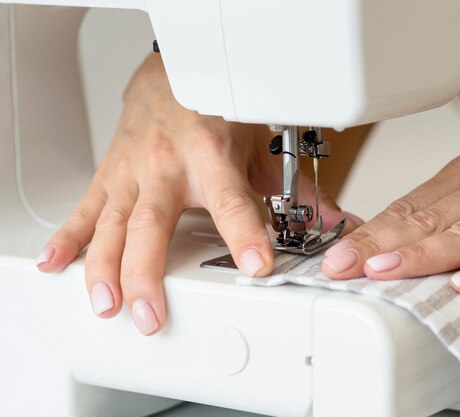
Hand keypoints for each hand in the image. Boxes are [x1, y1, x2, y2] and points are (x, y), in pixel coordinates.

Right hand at [36, 55, 355, 334]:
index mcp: (211, 155)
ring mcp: (133, 171)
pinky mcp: (111, 175)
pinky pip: (85, 208)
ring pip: (112, 223)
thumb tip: (334, 220)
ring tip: (106, 303)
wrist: (172, 72)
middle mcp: (167, 165)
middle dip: (149, 272)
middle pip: (153, 224)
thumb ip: (295, 191)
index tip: (256, 266)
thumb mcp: (260, 147)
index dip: (244, 235)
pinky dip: (69, 238)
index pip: (230, 202)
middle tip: (152, 312)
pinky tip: (57, 264)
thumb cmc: (215, 108)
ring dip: (104, 266)